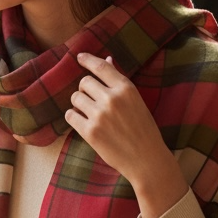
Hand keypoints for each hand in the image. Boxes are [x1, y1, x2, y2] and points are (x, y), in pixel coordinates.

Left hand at [64, 52, 187, 217]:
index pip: (101, 66)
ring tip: (90, 113)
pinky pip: (70, 115)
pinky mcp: (90, 132)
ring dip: (79, 104)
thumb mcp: (136, 101)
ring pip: (75, 98)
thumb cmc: (143, 129)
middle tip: (93, 101)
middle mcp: (112, 98)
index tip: (79, 57)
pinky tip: (84, 123)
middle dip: (85, 90)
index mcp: (126, 88)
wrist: (146, 160)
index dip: (87, 59)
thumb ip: (119, 81)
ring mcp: (100, 115)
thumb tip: (108, 59)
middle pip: (84, 82)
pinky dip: (74, 118)